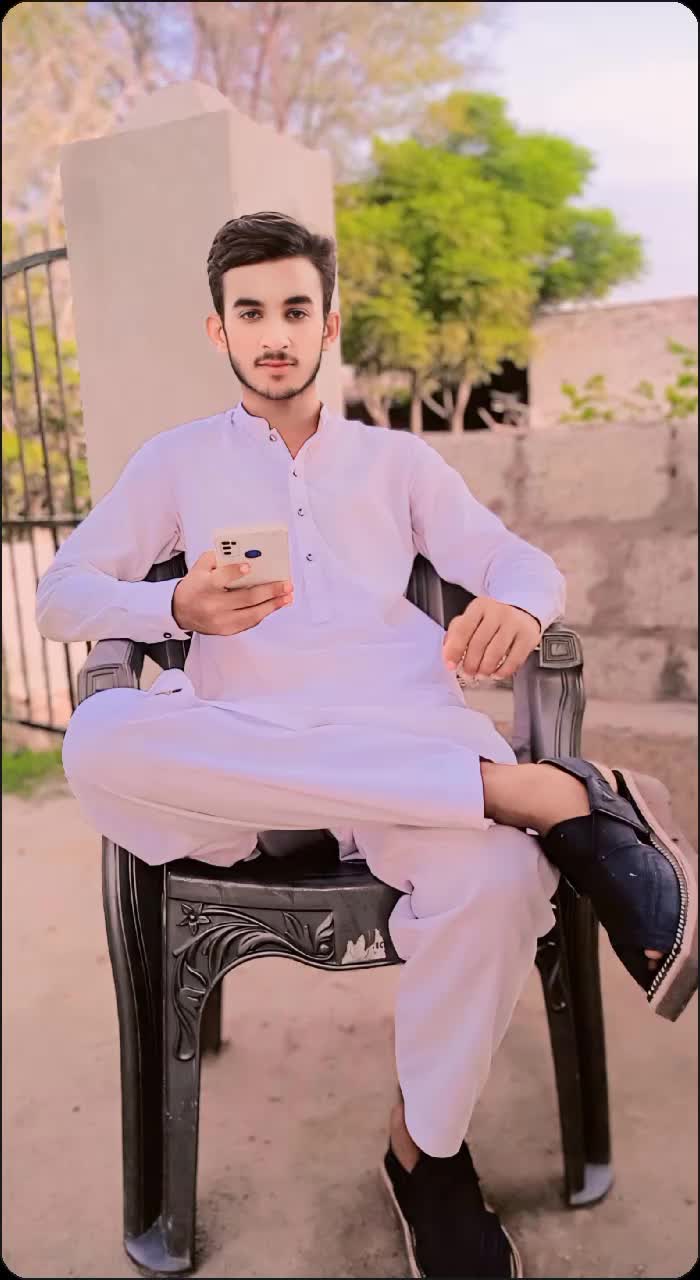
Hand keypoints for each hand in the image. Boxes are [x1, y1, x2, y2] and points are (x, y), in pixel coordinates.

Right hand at [172, 550, 293, 635]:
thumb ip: (219, 558)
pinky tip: (274, 605)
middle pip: (246, 598)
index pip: (222, 579)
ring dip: (273, 605)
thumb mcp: (200, 567)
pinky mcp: (226, 630)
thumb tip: (244, 555)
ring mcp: (220, 620)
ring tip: (287, 597)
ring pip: (252, 614)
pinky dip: (263, 613)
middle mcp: (213, 605)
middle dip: (270, 591)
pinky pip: (249, 622)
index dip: (235, 572)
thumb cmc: (194, 586)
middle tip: (286, 584)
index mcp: (205, 586)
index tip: (248, 566)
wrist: (180, 611)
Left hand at [442, 597, 539, 679]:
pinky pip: (514, 659)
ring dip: (485, 669)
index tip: (450, 664)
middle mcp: (498, 612)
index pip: (463, 629)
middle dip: (470, 664)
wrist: (522, 611)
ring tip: (481, 674)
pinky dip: (503, 671)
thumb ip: (456, 633)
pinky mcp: (528, 637)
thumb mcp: (472, 618)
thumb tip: (448, 654)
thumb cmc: (492, 619)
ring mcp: (515, 624)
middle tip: (467, 673)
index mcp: (480, 607)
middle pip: (479, 643)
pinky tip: (496, 673)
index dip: (455, 649)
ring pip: (496, 652)